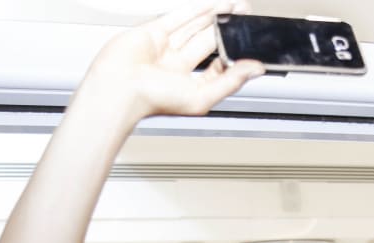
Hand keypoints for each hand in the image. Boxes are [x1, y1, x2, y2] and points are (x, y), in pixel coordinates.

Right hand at [96, 2, 263, 122]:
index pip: (217, 68)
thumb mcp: (202, 97)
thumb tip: (255, 70)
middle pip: (208, 43)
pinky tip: (213, 4)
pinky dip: (197, 9)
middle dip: (226, 29)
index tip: (250, 45)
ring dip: (215, 15)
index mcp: (189, 87)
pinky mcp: (154, 32)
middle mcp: (178, 68)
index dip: (233, 56)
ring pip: (195, 27)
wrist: (118, 87)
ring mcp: (166, 49)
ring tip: (236, 6)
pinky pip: (179, 17)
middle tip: (245, 16)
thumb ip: (230, 82)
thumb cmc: (152, 101)